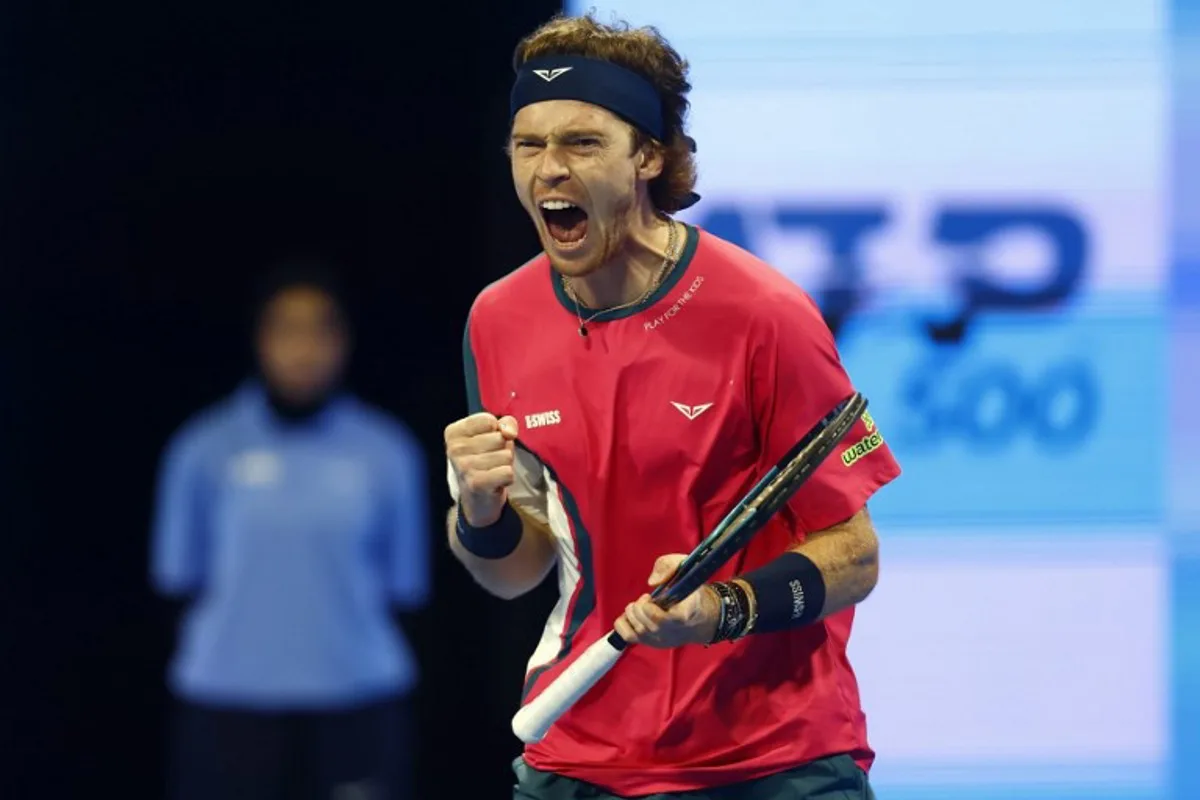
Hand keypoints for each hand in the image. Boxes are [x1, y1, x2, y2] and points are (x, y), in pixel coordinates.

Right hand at [444, 412, 519, 526]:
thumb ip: (506, 423)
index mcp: (454, 432)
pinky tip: (496, 482)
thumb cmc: (485, 460)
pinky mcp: (476, 483)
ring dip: (505, 464)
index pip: (488, 420)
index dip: (497, 431)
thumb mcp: (493, 435)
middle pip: (499, 438)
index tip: (487, 443)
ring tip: (492, 471)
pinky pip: (508, 472)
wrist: (477, 498)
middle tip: (491, 461)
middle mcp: (454, 448)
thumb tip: (509, 433)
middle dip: (502, 449)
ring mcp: (464, 466)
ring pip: (506, 455)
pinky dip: (507, 478)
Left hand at [614, 554, 720, 647]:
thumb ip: (669, 565)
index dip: (650, 608)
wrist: (698, 617)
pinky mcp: (651, 643)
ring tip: (641, 605)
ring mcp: (661, 640)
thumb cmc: (688, 591)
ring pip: (637, 630)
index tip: (650, 595)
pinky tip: (632, 614)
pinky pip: (628, 636)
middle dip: (639, 606)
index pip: (663, 619)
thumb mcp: (685, 568)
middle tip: (647, 598)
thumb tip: (652, 582)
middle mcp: (672, 632)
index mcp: (685, 614)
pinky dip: (623, 623)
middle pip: (645, 624)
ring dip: (632, 613)